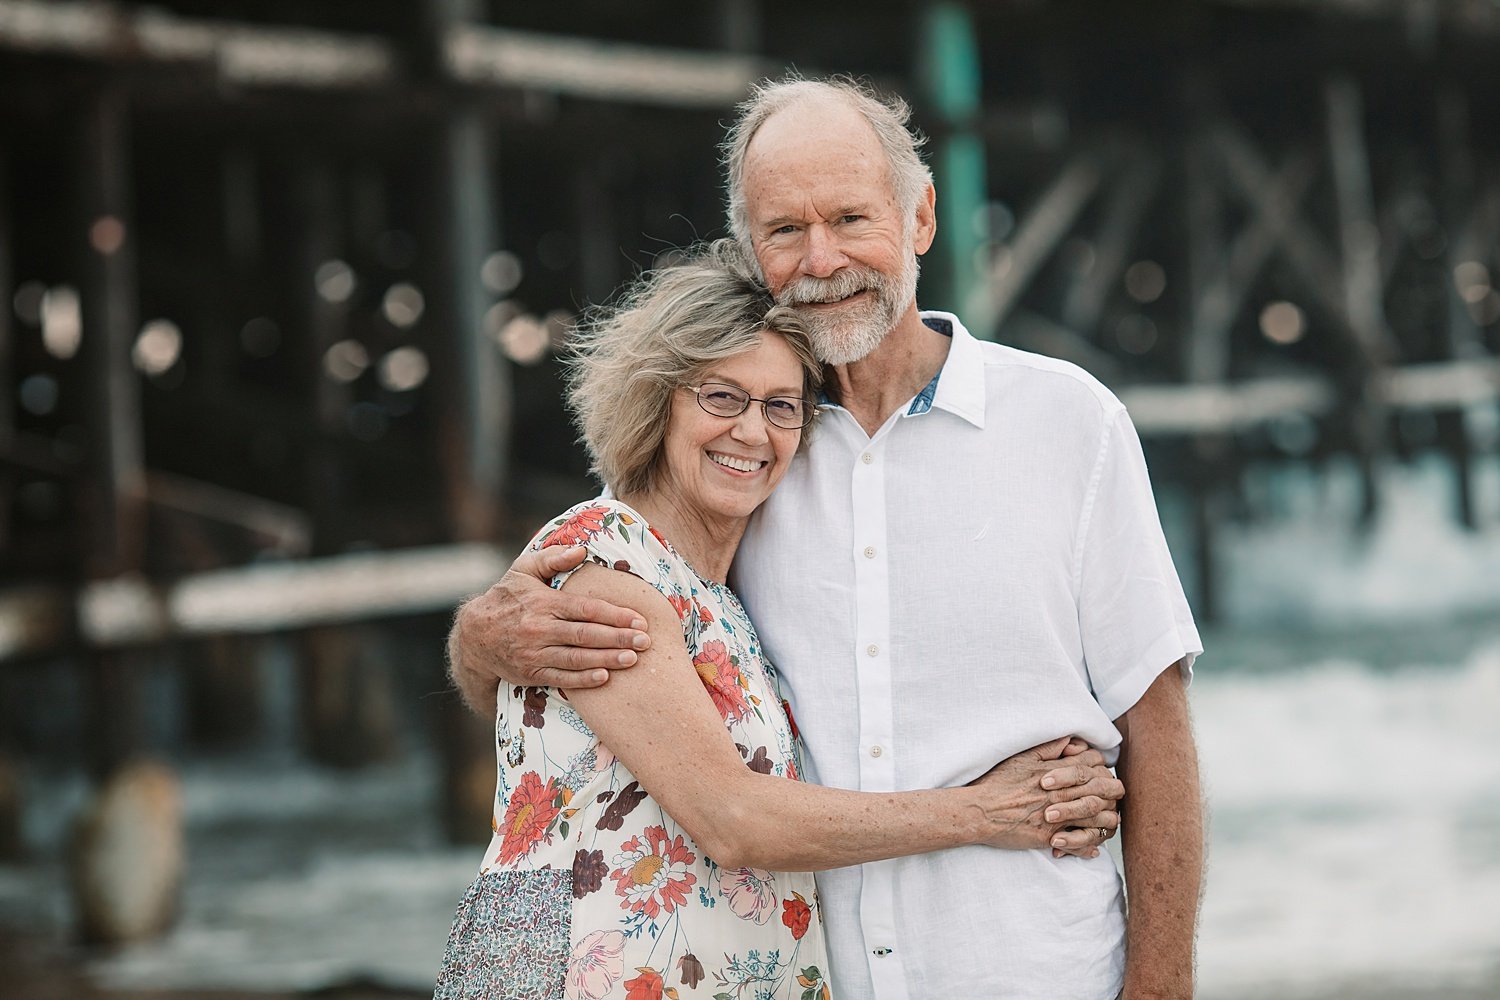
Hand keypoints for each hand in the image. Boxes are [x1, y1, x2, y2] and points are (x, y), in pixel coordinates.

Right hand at [447, 546, 649, 712]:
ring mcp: (535, 653)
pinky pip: (562, 678)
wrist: (474, 636)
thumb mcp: (523, 570)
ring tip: (632, 659)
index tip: (638, 619)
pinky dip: (583, 679)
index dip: (614, 615)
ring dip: (607, 660)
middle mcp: (540, 629)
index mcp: (543, 603)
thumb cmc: (506, 597)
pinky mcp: (531, 673)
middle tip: (645, 641)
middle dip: (618, 638)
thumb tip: (581, 550)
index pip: (585, 609)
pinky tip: (604, 677)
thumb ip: (552, 558)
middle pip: (586, 635)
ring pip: (577, 658)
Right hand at [969, 737, 1123, 857]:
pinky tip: (1093, 848)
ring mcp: (1057, 817)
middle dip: (1113, 791)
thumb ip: (1048, 748)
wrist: (979, 810)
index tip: (1101, 771)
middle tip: (1115, 795)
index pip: (1092, 764)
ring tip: (1108, 821)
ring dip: (1106, 820)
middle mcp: (1060, 793)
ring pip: (1097, 819)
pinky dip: (1089, 847)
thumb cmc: (997, 783)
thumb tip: (1069, 739)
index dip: (1101, 766)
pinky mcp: (1049, 837)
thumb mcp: (1022, 758)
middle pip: (1102, 790)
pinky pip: (1079, 844)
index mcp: (1055, 772)